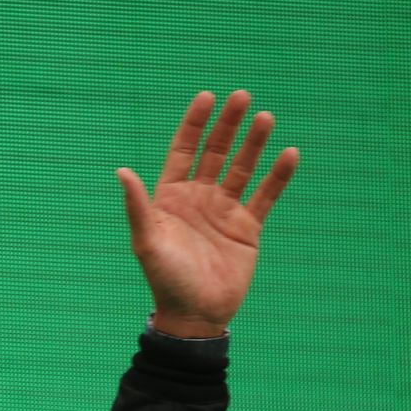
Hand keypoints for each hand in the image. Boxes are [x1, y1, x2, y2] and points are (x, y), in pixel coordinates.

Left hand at [116, 90, 298, 337]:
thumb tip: (121, 171)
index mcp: (171, 198)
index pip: (183, 151)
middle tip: (241, 96)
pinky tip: (289, 154)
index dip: (194, 125)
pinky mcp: (247, 228)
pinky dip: (277, 176)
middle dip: (227, 125)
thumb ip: (137, 206)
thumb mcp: (147, 241)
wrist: (195, 315)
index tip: (206, 97)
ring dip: (254, 143)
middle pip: (215, 152)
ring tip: (265, 117)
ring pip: (242, 168)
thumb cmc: (165, 280)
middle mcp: (198, 199)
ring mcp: (224, 211)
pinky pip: (265, 196)